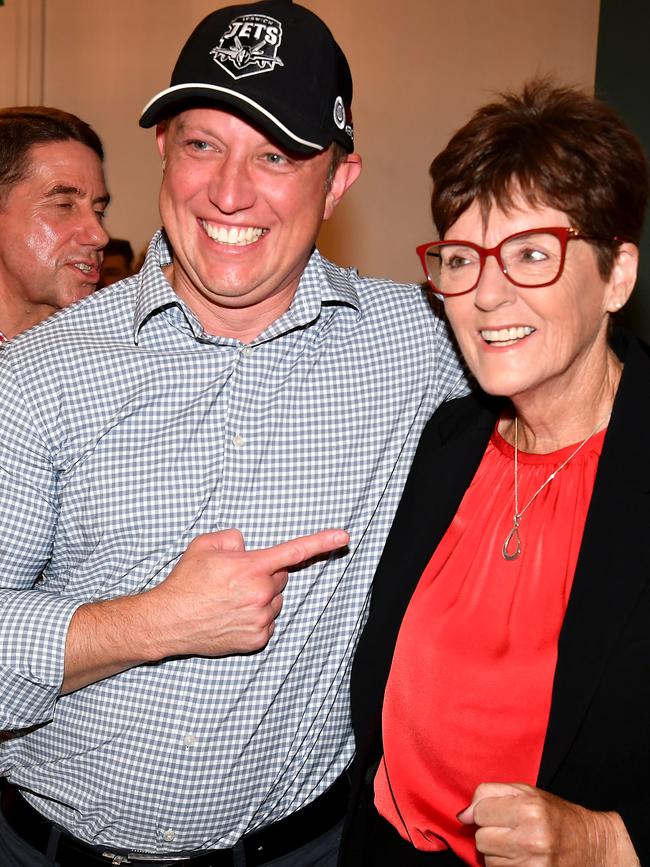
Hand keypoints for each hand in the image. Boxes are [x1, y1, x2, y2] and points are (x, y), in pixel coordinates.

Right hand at [63, 527, 348, 691]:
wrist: (169, 620)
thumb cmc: (187, 581)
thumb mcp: (205, 545)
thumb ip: (233, 538)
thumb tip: (247, 548)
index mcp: (252, 567)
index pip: (294, 551)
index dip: (322, 542)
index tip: (344, 537)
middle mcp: (261, 594)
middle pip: (279, 577)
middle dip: (264, 574)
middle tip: (235, 579)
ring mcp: (261, 619)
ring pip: (274, 600)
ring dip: (260, 597)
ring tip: (229, 599)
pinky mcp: (258, 639)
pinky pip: (268, 621)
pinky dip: (255, 617)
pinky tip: (231, 615)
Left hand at [457, 782, 638, 865]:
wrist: (594, 847)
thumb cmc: (557, 816)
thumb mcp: (528, 793)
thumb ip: (490, 795)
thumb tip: (463, 816)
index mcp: (530, 810)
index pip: (480, 812)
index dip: (486, 812)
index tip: (499, 814)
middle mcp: (532, 839)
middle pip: (482, 839)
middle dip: (491, 834)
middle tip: (511, 832)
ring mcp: (534, 866)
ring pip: (488, 861)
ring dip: (498, 854)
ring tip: (519, 847)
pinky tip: (522, 861)